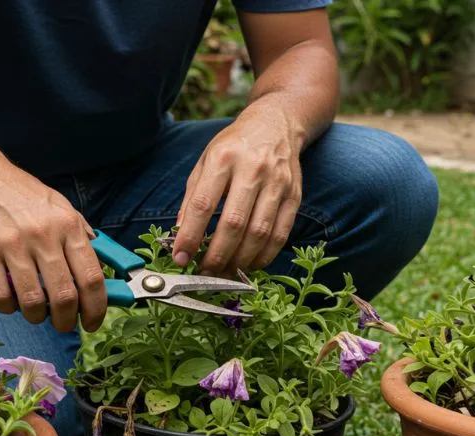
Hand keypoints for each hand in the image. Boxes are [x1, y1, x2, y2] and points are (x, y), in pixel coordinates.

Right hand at [0, 160, 106, 332]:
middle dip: (67, 321)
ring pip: (32, 301)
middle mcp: (43, 235)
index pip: (91, 277)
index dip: (96, 308)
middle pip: (65, 295)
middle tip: (64, 324)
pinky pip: (0, 296)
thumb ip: (80, 236)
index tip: (93, 322)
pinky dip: (9, 307)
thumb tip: (100, 271)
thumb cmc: (22, 195)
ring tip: (37, 313)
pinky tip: (12, 301)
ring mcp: (12, 244)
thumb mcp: (60, 207)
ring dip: (37, 317)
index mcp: (68, 225)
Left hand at [173, 101, 303, 274]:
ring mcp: (277, 183)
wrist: (276, 124)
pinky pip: (280, 234)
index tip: (180, 257)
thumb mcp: (205, 161)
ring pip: (259, 233)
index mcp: (223, 158)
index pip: (203, 204)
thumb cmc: (234, 146)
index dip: (190, 236)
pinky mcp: (294, 196)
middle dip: (216, 255)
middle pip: (234, 223)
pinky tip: (248, 264)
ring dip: (239, 260)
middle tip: (203, 273)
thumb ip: (192, 197)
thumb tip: (180, 234)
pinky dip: (264, 256)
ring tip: (224, 272)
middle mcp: (252, 169)